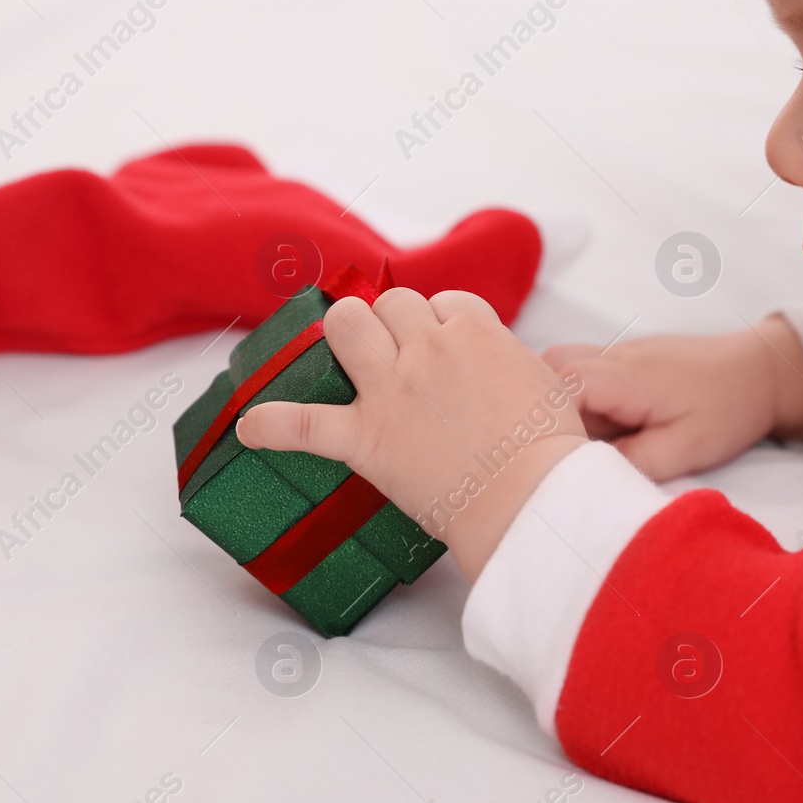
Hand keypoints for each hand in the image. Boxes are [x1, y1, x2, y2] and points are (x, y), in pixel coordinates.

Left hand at [235, 289, 588, 582]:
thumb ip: (513, 365)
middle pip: (392, 303)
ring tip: (345, 356)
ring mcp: (394, 390)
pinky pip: (305, 424)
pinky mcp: (368, 438)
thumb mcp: (549, 387)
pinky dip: (274, 425)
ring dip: (343, 334)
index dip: (441, 323)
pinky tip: (251, 428)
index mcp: (478, 333)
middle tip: (398, 355)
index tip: (444, 348)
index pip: (446, 302)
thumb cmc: (550, 454)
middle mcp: (430, 349)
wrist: (532, 499)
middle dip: (392, 322)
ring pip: (347, 324)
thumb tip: (498, 371)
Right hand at [541, 316, 802, 481]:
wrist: (759, 370)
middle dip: (539, 409)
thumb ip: (634, 462)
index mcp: (628, 377)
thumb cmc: (728, 409)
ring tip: (575, 441)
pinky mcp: (618, 359)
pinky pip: (577, 371)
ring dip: (556, 404)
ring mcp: (614, 351)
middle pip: (546, 369)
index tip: (549, 453)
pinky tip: (593, 428)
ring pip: (557, 368)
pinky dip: (573, 399)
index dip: (544, 417)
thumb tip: (586, 477)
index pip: (562, 383)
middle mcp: (613, 355)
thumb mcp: (688, 449)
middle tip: (557, 448)